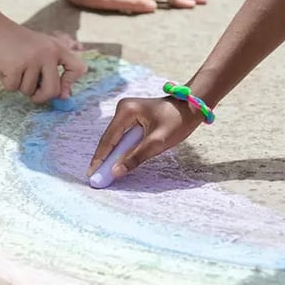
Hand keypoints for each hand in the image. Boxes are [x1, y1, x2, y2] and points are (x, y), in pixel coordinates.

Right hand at [0, 21, 86, 102]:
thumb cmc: (12, 41)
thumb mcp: (37, 49)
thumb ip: (50, 68)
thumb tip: (64, 97)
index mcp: (56, 48)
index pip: (78, 69)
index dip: (70, 83)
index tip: (60, 90)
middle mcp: (48, 53)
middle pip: (53, 90)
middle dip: (41, 97)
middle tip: (32, 93)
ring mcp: (32, 59)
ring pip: (29, 91)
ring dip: (19, 85)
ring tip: (13, 68)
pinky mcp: (15, 66)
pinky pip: (13, 88)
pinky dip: (6, 82)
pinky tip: (3, 67)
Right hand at [87, 97, 204, 178]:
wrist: (192, 107)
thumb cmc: (177, 121)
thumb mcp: (157, 142)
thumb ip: (136, 157)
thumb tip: (116, 172)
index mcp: (126, 111)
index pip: (109, 139)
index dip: (100, 158)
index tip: (91, 174)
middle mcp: (123, 109)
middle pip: (110, 139)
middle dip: (104, 159)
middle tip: (96, 178)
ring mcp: (127, 113)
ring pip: (116, 139)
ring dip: (112, 156)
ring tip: (103, 174)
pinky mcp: (133, 118)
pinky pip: (124, 137)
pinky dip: (121, 150)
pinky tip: (116, 163)